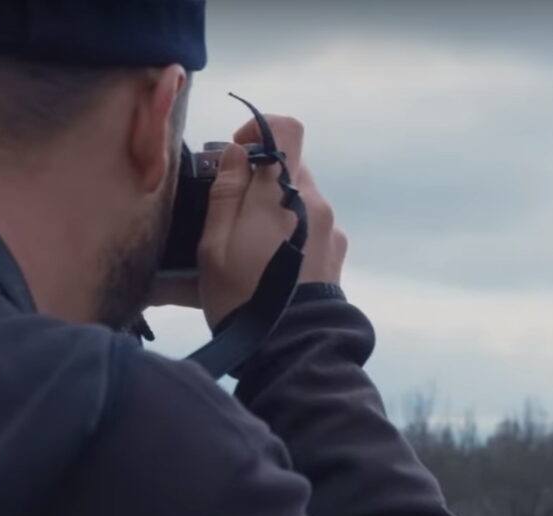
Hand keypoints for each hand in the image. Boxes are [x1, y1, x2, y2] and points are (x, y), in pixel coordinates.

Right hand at [195, 115, 347, 328]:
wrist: (291, 349)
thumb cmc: (243, 297)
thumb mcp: (215, 244)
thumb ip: (226, 191)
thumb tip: (238, 153)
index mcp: (286, 193)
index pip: (288, 129)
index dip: (259, 130)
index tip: (235, 155)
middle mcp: (317, 204)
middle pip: (289, 169)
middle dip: (258, 181)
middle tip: (229, 212)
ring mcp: (332, 231)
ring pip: (298, 201)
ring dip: (272, 211)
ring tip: (246, 248)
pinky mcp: (337, 255)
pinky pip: (310, 229)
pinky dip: (288, 235)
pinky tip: (268, 265)